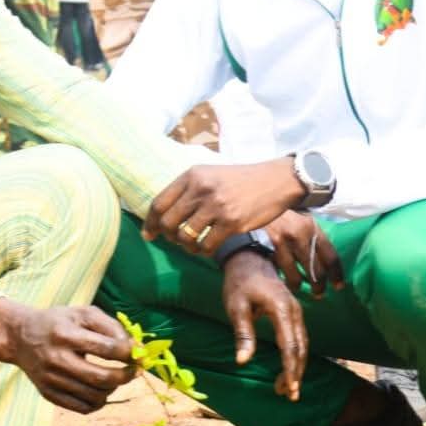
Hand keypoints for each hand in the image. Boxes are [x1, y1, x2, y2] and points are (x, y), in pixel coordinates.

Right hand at [0, 297, 135, 413]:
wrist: (19, 337)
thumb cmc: (58, 322)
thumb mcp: (82, 313)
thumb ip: (111, 327)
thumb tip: (135, 348)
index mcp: (66, 334)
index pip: (107, 349)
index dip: (129, 353)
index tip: (136, 353)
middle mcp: (56, 359)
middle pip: (102, 378)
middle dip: (126, 376)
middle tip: (134, 371)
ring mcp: (51, 380)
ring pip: (95, 397)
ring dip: (113, 388)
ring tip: (113, 378)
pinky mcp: (48, 394)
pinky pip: (83, 408)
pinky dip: (99, 401)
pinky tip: (100, 389)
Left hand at [143, 159, 304, 255]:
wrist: (276, 180)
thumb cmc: (241, 180)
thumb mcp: (210, 174)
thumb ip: (187, 190)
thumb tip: (162, 215)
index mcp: (192, 175)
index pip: (159, 203)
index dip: (150, 223)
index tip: (149, 235)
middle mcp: (201, 189)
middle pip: (168, 222)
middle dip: (169, 237)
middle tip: (177, 240)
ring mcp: (216, 206)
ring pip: (185, 237)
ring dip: (187, 246)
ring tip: (194, 245)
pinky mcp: (232, 222)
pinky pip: (206, 245)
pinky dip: (203, 251)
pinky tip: (208, 248)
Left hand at [222, 250, 306, 400]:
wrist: (248, 258)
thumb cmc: (239, 282)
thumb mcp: (236, 307)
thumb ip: (243, 334)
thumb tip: (242, 361)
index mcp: (281, 308)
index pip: (290, 345)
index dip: (290, 368)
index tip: (288, 387)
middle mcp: (294, 310)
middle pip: (300, 348)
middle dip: (296, 373)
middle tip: (290, 395)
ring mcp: (296, 311)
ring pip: (302, 344)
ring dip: (297, 366)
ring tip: (288, 388)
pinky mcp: (293, 313)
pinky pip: (299, 337)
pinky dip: (296, 355)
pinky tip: (289, 369)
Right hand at [263, 210, 343, 297]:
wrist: (253, 205)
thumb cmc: (279, 215)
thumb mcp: (299, 220)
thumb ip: (311, 236)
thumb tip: (323, 258)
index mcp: (312, 227)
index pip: (331, 256)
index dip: (336, 275)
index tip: (338, 286)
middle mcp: (301, 234)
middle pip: (317, 270)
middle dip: (319, 285)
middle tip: (319, 293)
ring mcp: (284, 242)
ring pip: (298, 276)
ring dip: (300, 287)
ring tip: (299, 289)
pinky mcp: (268, 249)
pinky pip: (281, 274)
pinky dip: (285, 282)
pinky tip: (285, 283)